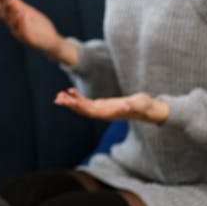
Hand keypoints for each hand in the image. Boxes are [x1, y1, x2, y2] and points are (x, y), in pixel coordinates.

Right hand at [3, 0, 70, 62]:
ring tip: (6, 0)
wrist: (52, 43)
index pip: (1, 5)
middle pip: (1, 12)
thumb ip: (18, 5)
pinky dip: (21, 22)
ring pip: (10, 21)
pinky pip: (22, 30)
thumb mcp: (27, 12)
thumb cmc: (39, 26)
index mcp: (12, 18)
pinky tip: (20, 13)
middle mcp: (12, 25)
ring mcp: (19, 33)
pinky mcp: (28, 39)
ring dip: (7, 11)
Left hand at [54, 88, 169, 123]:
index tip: (69, 101)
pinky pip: (87, 103)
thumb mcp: (141, 105)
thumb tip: (126, 106)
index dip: (80, 106)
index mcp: (110, 114)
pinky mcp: (102, 105)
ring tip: (58, 96)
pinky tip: (70, 91)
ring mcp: (102, 110)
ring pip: (83, 107)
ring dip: (71, 102)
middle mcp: (104, 114)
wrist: (148, 110)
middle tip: (57, 98)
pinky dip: (78, 98)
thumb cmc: (145, 107)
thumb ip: (134, 106)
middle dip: (71, 104)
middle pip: (84, 110)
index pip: (91, 111)